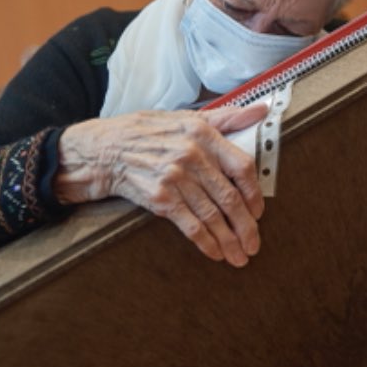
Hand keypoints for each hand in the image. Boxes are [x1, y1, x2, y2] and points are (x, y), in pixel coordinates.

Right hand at [54, 104, 267, 266]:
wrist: (104, 149)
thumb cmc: (148, 132)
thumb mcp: (187, 117)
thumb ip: (228, 117)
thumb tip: (263, 110)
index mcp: (203, 133)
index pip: (242, 165)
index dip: (254, 192)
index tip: (259, 210)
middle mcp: (192, 155)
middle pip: (230, 197)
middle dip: (246, 226)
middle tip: (254, 244)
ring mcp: (176, 178)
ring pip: (213, 215)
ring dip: (229, 240)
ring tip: (240, 256)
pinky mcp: (160, 199)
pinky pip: (190, 225)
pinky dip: (206, 242)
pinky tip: (215, 253)